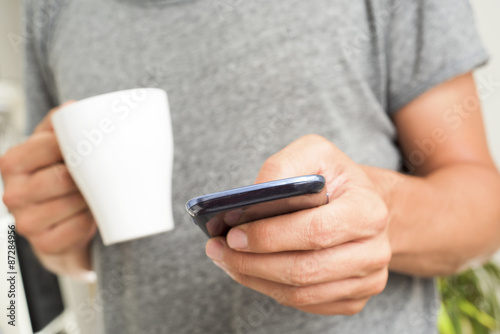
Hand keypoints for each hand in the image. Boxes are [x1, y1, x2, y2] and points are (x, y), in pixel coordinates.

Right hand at [0, 102, 96, 276]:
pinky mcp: (44, 245)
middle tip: (102, 172)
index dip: (76, 146)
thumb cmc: (60, 178)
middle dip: (87, 175)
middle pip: (62, 177)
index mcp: (12, 163)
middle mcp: (12, 193)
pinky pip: (77, 228)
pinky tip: (93, 215)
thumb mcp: (55, 147)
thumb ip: (60, 124)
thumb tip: (73, 108)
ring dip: (92, 197)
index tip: (93, 145)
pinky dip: (91, 220)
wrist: (63, 224)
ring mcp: (26, 222)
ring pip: (71, 203)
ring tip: (98, 192)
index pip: (48, 146)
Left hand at [205, 134, 390, 314]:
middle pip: (304, 270)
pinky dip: (269, 289)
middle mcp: (375, 251)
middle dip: (252, 262)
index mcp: (368, 211)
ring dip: (254, 279)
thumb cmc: (334, 178)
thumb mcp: (314, 153)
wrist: (363, 203)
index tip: (233, 233)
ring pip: (300, 293)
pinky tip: (249, 270)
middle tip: (218, 248)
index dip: (270, 236)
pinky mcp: (353, 299)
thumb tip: (251, 199)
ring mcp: (367, 280)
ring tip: (225, 259)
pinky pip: (305, 304)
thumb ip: (283, 167)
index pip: (315, 232)